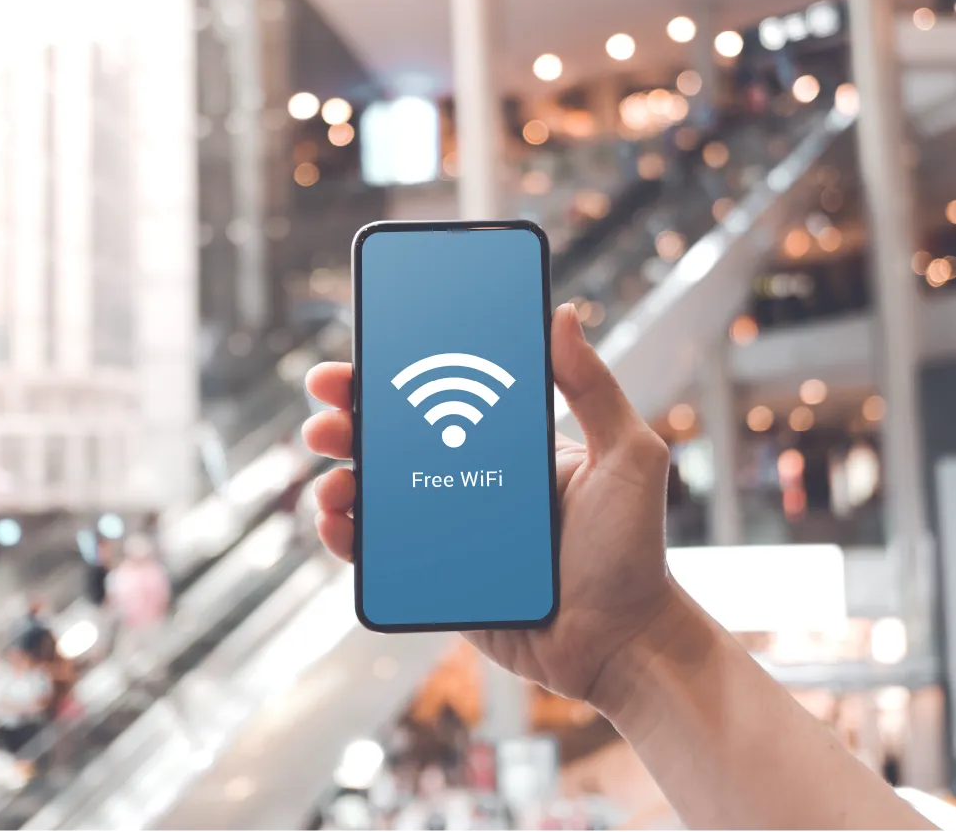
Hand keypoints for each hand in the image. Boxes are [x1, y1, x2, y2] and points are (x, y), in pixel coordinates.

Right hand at [302, 304, 675, 715]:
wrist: (624, 643)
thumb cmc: (633, 550)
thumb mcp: (626, 456)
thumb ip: (595, 388)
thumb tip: (563, 315)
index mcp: (505, 445)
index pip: (439, 397)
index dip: (393, 374)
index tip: (360, 353)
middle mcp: (469, 481)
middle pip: (393, 440)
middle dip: (347, 419)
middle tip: (325, 409)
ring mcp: (448, 531)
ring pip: (375, 495)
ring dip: (340, 477)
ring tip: (334, 479)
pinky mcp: (435, 579)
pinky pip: (378, 554)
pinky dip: (346, 536)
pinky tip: (336, 522)